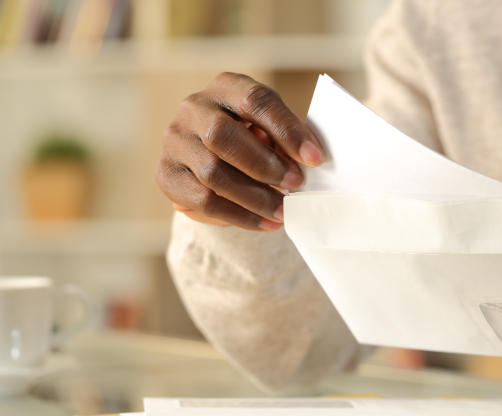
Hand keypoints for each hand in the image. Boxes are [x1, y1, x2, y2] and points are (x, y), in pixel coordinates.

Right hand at [156, 72, 323, 230]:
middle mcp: (194, 108)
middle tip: (295, 185)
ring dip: (255, 197)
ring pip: (212, 173)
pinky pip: (203, 200)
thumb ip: (286, 139)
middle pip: (222, 135)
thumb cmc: (254, 139)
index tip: (315, 158)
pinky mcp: (167, 174)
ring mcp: (175, 140)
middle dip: (265, 165)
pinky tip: (264, 223)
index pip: (256, 100)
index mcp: (227, 87)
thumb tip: (310, 160)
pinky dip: (239, 216)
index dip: (287, 130)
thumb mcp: (272, 129)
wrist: (213, 159)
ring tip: (283, 211)